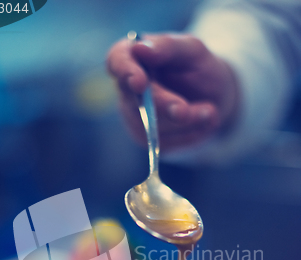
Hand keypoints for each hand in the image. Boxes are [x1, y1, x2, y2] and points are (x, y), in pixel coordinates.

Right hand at [107, 33, 238, 151]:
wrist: (213, 96)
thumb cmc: (198, 67)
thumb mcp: (192, 50)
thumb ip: (168, 47)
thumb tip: (140, 48)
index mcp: (133, 57)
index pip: (117, 61)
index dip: (125, 71)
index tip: (139, 82)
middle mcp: (126, 89)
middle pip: (136, 101)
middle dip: (164, 105)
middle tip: (185, 110)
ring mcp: (134, 117)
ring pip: (152, 126)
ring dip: (186, 121)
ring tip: (210, 111)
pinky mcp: (146, 139)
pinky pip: (164, 143)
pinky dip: (189, 134)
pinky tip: (204, 122)